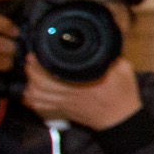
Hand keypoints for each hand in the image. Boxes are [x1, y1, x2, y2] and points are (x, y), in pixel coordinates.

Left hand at [23, 55, 141, 131]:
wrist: (121, 119)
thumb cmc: (123, 94)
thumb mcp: (123, 68)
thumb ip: (112, 52)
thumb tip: (106, 35)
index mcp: (85, 81)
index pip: (56, 71)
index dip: (42, 61)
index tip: (39, 51)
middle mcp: (72, 93)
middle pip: (40, 84)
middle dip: (32, 70)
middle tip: (32, 59)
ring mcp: (66, 104)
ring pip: (37, 97)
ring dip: (30, 84)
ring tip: (32, 73)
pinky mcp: (63, 111)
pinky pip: (41, 108)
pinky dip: (33, 100)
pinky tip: (33, 91)